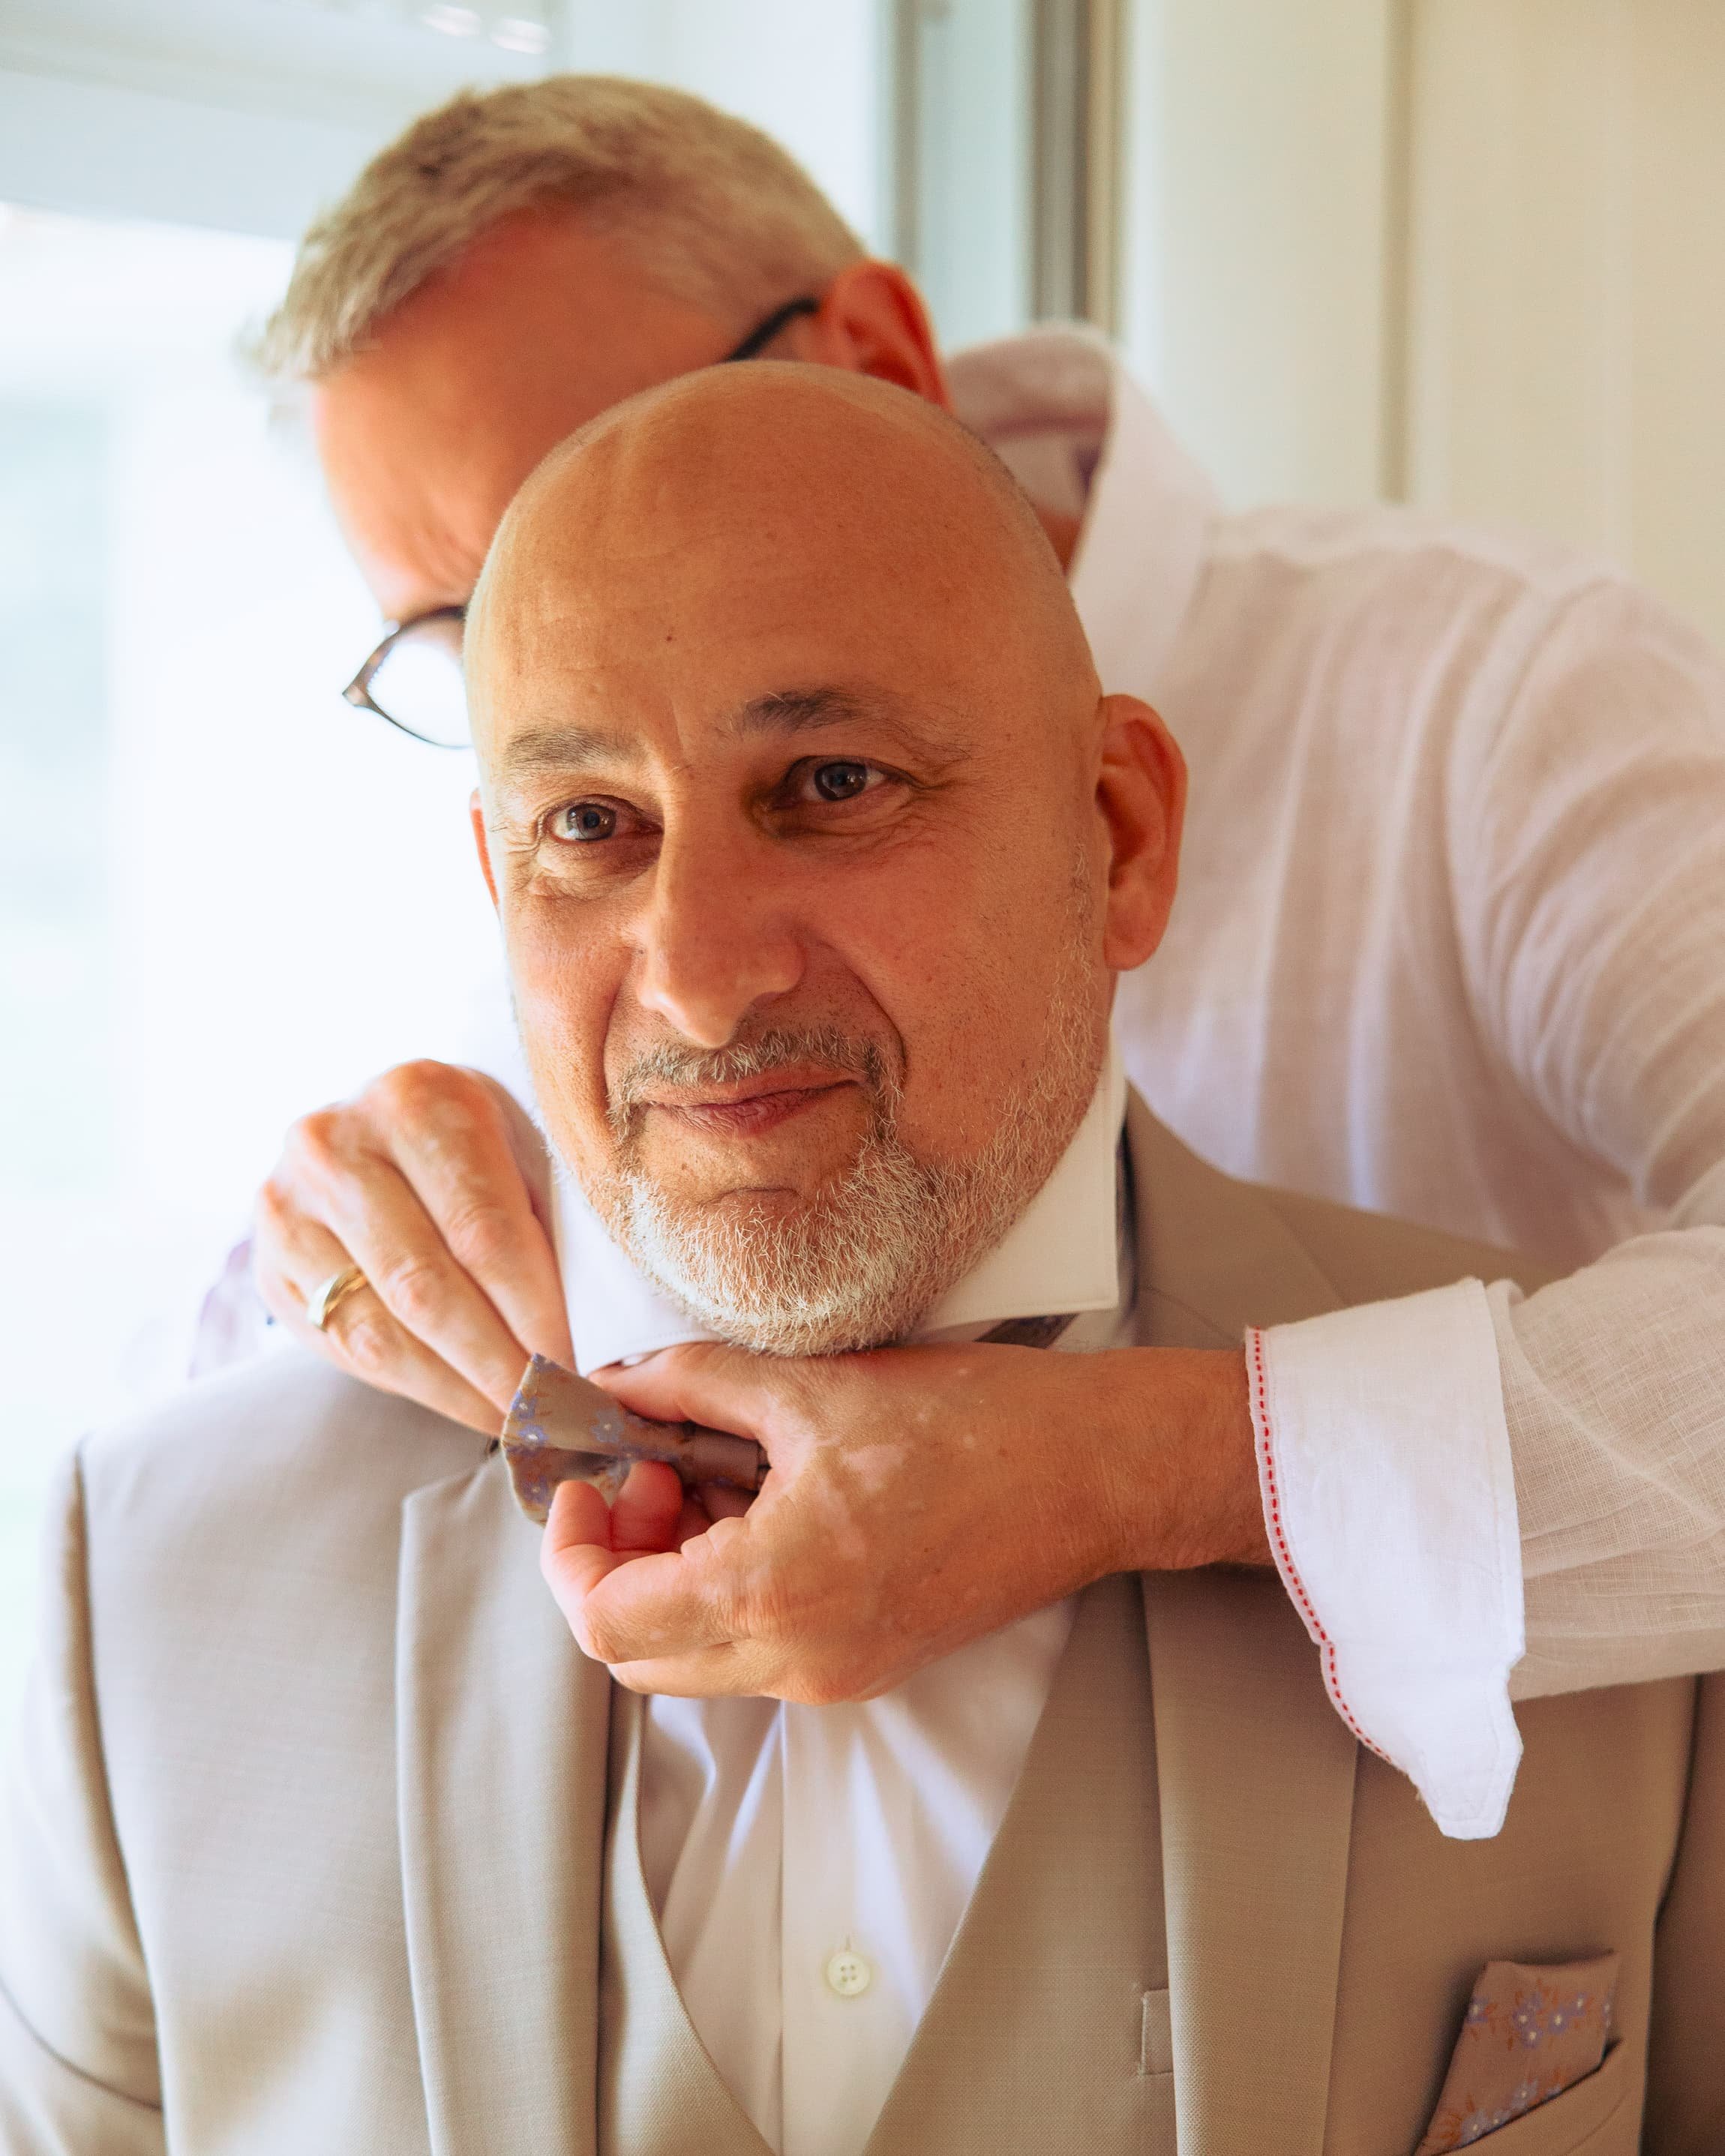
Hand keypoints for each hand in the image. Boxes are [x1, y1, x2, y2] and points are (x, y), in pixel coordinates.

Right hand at [253, 1061, 572, 1432]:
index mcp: (419, 1099)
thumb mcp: (520, 1149)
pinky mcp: (266, 1261)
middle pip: (425, 1285)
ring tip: (513, 1420)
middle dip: (496, 1364)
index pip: (483, 1229)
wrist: (372, 1129)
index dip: (533, 1312)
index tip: (578, 1369)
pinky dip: (412, 1385)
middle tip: (549, 1414)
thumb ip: (549, 1225)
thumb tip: (601, 1342)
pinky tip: (461, 1400)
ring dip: (454, 1390)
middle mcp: (336, 1143)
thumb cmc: (475, 1146)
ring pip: (377, 1329)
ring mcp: (286, 1203)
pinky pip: (343, 1347)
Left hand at [540, 1339, 1265, 1699]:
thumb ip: (692, 1384)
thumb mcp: (812, 1386)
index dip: (570, 1550)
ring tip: (711, 1474)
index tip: (589, 1478)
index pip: (606, 1621)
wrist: (1094, 1474)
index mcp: (774, 1590)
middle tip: (650, 1471)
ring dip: (670, 1574)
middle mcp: (796, 1660)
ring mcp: (833, 1675)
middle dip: (614, 1561)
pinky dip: (727, 1587)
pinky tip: (761, 1503)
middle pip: (638, 1653)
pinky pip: (755, 1651)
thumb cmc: (975, 1425)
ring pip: (694, 1657)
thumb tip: (614, 1384)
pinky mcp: (864, 1667)